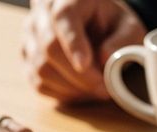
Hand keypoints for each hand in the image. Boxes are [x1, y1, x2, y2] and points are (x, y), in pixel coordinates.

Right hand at [23, 0, 145, 102]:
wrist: (94, 24)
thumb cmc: (112, 24)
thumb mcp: (129, 26)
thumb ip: (123, 40)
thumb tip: (105, 58)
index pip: (63, 17)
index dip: (73, 44)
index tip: (85, 65)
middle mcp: (42, 13)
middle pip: (49, 47)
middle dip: (78, 75)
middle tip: (104, 88)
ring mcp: (30, 36)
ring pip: (40, 68)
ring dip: (71, 87)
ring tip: (96, 90)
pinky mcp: (27, 57)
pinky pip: (38, 82)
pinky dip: (61, 93)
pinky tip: (81, 92)